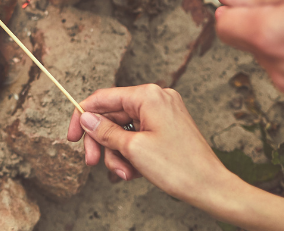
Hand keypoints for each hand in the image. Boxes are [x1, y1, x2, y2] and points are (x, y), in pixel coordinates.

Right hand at [67, 85, 229, 203]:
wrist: (211, 187)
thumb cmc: (178, 167)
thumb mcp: (132, 149)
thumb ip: (104, 131)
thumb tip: (85, 117)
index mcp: (148, 96)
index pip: (102, 99)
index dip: (82, 117)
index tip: (71, 138)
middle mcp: (156, 98)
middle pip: (113, 116)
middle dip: (104, 143)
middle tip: (94, 163)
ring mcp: (163, 112)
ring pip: (124, 129)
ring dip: (118, 153)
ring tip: (124, 174)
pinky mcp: (167, 127)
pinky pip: (138, 135)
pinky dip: (132, 152)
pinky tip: (134, 171)